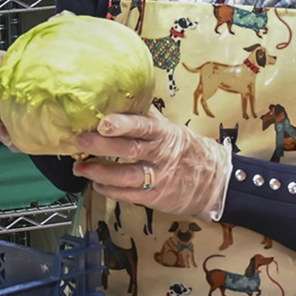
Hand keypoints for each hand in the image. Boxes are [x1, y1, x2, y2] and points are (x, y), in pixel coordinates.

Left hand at [73, 110, 229, 216]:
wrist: (214, 182)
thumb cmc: (187, 151)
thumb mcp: (173, 130)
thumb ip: (149, 118)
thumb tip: (123, 99)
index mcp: (165, 134)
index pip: (143, 126)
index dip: (123, 124)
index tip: (103, 121)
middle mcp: (162, 155)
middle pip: (131, 149)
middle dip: (103, 145)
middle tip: (81, 140)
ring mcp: (159, 177)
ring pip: (127, 176)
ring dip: (100, 172)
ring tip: (81, 167)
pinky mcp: (155, 197)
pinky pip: (129, 194)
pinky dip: (110, 190)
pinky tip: (96, 184)